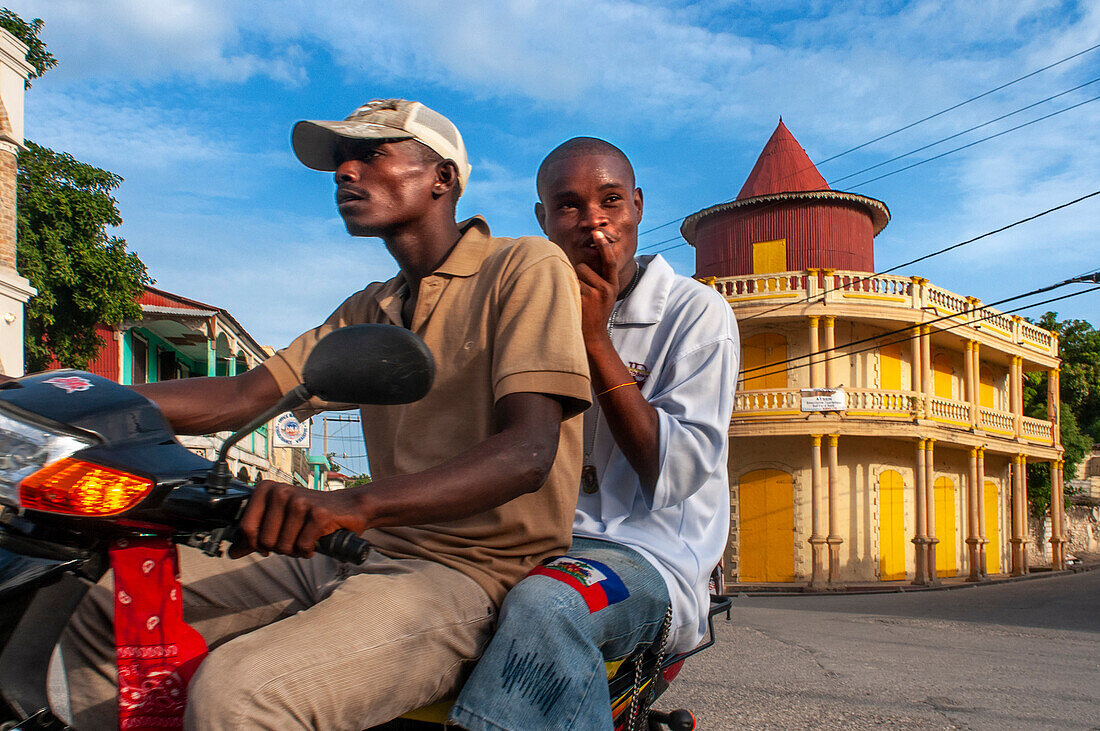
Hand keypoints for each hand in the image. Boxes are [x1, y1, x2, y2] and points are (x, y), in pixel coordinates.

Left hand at [231, 480, 367, 558]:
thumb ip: (255, 535)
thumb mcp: (279, 520)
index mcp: (267, 489)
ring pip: (284, 546)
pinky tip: (315, 542)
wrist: (347, 508)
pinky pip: (302, 546)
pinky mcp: (318, 514)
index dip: (255, 543)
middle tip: (293, 539)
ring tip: (304, 539)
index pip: (246, 527)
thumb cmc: (310, 514)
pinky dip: (308, 550)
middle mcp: (281, 492)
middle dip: (280, 548)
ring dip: (295, 550)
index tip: (268, 543)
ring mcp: (300, 502)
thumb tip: (232, 552)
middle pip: (265, 540)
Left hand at [574, 230, 619, 340]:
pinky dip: (566, 288)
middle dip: (578, 275)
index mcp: (613, 286)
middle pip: (584, 266)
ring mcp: (595, 293)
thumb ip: (598, 281)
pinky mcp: (584, 298)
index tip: (598, 232)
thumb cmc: (594, 314)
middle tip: (580, 293)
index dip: (604, 246)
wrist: (593, 337)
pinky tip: (571, 300)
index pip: (610, 262)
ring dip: (572, 282)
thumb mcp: (604, 297)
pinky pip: (570, 282)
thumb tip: (582, 263)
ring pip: (576, 274)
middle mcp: (607, 288)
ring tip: (577, 298)